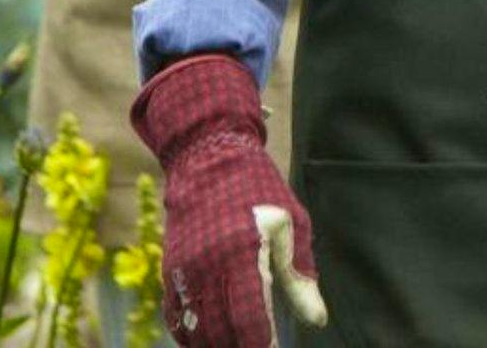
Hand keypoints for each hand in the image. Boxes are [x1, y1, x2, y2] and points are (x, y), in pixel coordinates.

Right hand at [132, 54, 326, 347]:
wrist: (207, 157)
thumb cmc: (258, 187)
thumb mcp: (290, 222)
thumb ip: (300, 275)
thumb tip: (317, 320)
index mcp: (241, 253)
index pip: (250, 320)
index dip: (264, 345)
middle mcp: (207, 268)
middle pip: (222, 334)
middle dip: (243, 346)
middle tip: (262, 344)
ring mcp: (183, 272)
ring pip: (198, 333)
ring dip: (219, 344)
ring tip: (241, 341)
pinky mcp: (170, 272)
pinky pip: (177, 320)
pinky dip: (193, 336)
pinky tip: (212, 337)